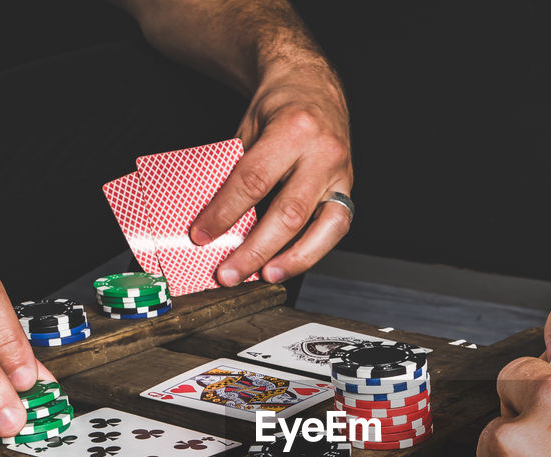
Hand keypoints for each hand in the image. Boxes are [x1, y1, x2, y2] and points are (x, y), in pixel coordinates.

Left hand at [190, 58, 351, 285]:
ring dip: (291, 260)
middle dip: (256, 249)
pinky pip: (334, 228)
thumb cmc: (279, 107)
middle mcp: (323, 152)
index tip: (201, 234)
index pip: (254, 180)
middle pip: (289, 213)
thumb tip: (213, 218)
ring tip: (264, 276)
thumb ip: (237, 170)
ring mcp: (342, 173)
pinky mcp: (348, 189)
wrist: (314, 86)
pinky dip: (310, 251)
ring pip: (322, 228)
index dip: (225, 212)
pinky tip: (286, 264)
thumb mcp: (249, 128)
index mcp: (294, 128)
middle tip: (229, 273)